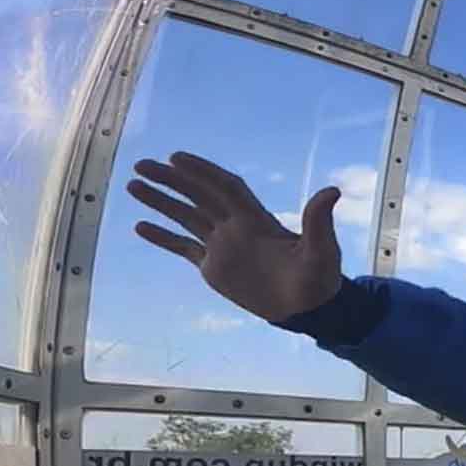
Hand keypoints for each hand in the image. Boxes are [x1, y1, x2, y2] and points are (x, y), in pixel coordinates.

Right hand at [126, 152, 344, 322]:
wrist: (308, 308)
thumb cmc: (319, 277)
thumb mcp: (322, 249)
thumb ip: (319, 222)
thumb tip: (332, 191)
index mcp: (256, 219)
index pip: (223, 187)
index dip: (201, 171)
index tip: (175, 157)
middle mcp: (235, 227)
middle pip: (198, 195)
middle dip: (171, 180)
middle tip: (141, 165)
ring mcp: (222, 245)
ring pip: (186, 217)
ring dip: (161, 202)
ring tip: (133, 186)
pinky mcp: (214, 267)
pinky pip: (183, 247)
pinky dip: (163, 237)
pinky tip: (140, 226)